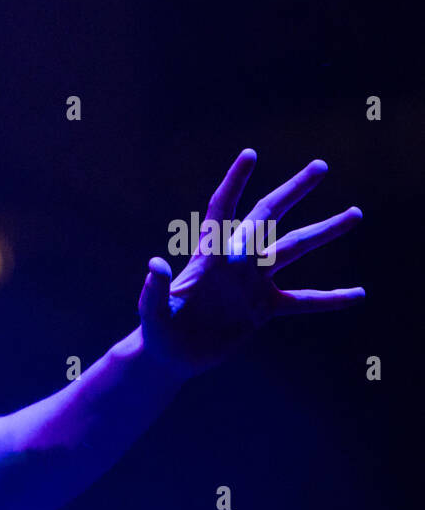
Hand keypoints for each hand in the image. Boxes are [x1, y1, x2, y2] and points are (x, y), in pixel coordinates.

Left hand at [138, 149, 363, 378]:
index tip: (250, 154)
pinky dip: (329, 299)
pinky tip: (357, 295)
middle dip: (293, 191)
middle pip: (269, 217)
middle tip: (321, 166)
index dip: (234, 183)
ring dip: (324, 231)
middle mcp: (236, 262)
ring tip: (355, 213)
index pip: (222, 210)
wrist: (171, 356)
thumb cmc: (157, 329)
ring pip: (294, 249)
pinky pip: (302, 301)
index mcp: (209, 256)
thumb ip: (154, 288)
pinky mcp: (263, 308)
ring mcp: (252, 283)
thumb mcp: (153, 310)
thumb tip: (155, 263)